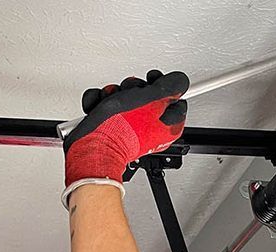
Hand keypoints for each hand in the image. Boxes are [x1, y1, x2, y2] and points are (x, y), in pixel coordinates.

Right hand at [62, 70, 188, 206]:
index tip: (153, 81)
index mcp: (167, 125)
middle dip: (134, 89)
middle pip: (146, 95)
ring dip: (113, 94)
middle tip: (130, 95)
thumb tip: (180, 81)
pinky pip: (104, 105)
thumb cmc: (124, 129)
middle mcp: (150, 128)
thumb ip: (172, 87)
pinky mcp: (109, 128)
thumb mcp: (154, 99)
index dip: (163, 86)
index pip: (174, 99)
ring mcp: (129, 128)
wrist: (95, 146)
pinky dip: (98, 102)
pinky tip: (98, 106)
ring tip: (109, 101)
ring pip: (124, 98)